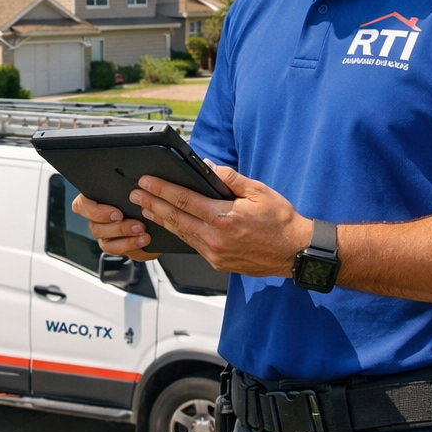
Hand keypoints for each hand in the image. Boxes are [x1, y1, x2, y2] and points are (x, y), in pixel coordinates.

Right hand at [72, 193, 160, 260]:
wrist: (154, 213)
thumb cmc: (142, 196)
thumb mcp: (133, 188)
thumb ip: (127, 189)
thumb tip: (132, 191)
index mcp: (95, 200)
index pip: (81, 205)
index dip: (95, 212)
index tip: (117, 214)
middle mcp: (96, 219)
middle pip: (95, 227)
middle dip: (118, 228)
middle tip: (137, 226)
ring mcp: (104, 235)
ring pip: (106, 243)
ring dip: (126, 239)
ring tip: (143, 233)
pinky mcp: (115, 246)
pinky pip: (117, 251)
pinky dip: (131, 246)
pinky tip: (144, 241)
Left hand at [127, 164, 311, 277]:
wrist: (295, 252)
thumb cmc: (281, 221)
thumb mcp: (259, 191)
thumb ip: (230, 178)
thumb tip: (207, 167)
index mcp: (225, 218)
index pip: (184, 200)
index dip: (162, 190)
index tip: (146, 181)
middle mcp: (215, 238)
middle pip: (175, 218)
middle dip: (152, 204)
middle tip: (135, 194)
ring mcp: (214, 254)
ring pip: (180, 233)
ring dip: (160, 219)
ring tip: (145, 208)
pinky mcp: (217, 263)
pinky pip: (191, 245)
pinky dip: (178, 233)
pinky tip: (169, 225)